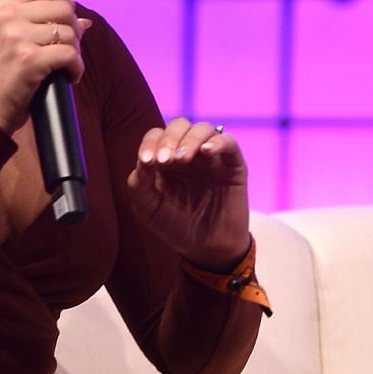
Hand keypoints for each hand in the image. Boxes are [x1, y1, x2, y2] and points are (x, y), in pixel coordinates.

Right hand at [0, 0, 91, 133]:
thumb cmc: (4, 73)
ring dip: (75, 52)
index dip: (66, 1)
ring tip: (65, 66)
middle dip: (74, 30)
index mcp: (3, 4)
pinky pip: (70, 54)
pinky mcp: (28, 59)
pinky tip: (69, 78)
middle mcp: (7, 15)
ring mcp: (16, 36)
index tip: (65, 23)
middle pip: (65, 7)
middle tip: (67, 49)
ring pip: (69, 32)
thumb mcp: (15, 38)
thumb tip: (86, 20)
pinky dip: (76, 69)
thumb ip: (45, 22)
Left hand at [125, 118, 250, 268]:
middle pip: (179, 125)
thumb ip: (140, 185)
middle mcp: (188, 152)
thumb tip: (142, 161)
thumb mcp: (149, 209)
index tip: (148, 161)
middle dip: (170, 138)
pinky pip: (228, 142)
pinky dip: (218, 142)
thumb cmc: (175, 226)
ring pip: (203, 129)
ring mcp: (211, 157)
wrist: (207, 248)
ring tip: (183, 158)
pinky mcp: (232, 164)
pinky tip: (207, 152)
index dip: (150, 143)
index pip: (156, 136)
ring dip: (190, 139)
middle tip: (165, 160)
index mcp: (165, 159)